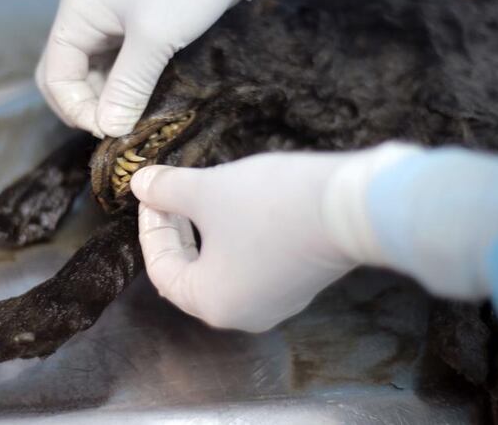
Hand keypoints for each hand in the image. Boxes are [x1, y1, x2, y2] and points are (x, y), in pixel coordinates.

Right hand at [36, 0, 271, 137]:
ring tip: (132, 120)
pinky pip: (114, 68)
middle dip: (84, 108)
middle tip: (116, 129)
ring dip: (105, 101)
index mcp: (76, 14)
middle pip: (65, 77)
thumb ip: (128, 86)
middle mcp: (84, 19)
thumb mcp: (155, 37)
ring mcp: (107, 24)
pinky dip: (122, 89)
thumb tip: (108, 129)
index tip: (109, 130)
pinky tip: (141, 103)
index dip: (75, 109)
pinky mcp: (132, 30)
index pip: (54, 75)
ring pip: (91, 76)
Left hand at [130, 144, 417, 331]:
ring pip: (222, 266)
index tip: (151, 193)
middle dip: (177, 228)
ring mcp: (275, 303)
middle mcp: (242, 315)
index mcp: (211, 303)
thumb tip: (141, 183)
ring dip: (205, 230)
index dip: (150, 226)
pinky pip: (251, 264)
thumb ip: (166, 190)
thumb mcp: (208, 191)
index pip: (161, 268)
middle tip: (172, 192)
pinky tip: (238, 204)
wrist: (356, 207)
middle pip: (190, 271)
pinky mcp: (299, 284)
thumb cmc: (271, 205)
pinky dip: (234, 237)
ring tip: (204, 192)